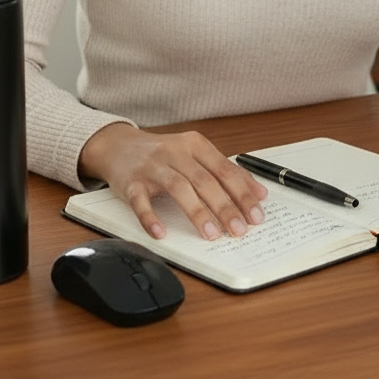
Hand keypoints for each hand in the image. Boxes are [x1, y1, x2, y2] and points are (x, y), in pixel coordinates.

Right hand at [78, 122, 267, 241]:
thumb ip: (225, 171)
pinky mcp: (131, 182)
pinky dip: (150, 217)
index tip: (256, 215)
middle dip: (225, 206)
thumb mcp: (195, 154)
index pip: (224, 169)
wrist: (119, 146)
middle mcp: (175, 152)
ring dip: (197, 212)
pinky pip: (141, 200)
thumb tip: (258, 193)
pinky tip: (161, 232)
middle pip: (204, 180)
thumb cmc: (163, 154)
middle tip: (239, 229)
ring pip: (178, 188)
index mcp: (195, 144)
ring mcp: (152, 166)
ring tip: (212, 234)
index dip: (243, 193)